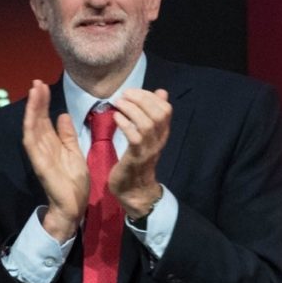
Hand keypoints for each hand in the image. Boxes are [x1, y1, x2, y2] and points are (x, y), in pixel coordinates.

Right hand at [22, 80, 89, 241]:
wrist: (74, 206)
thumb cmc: (74, 182)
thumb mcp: (75, 152)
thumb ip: (67, 135)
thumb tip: (62, 115)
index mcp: (52, 144)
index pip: (45, 119)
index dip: (44, 102)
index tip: (43, 86)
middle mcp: (42, 147)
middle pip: (37, 119)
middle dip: (37, 101)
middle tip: (37, 82)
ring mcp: (39, 154)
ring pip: (32, 127)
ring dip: (32, 109)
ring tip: (34, 91)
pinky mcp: (39, 163)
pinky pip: (31, 143)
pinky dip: (30, 128)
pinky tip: (31, 116)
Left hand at [110, 88, 170, 216]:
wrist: (134, 190)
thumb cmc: (137, 161)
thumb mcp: (146, 136)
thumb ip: (152, 115)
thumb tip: (161, 92)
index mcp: (162, 133)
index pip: (165, 109)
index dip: (150, 96)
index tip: (133, 92)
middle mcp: (159, 140)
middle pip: (159, 113)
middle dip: (141, 99)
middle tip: (124, 95)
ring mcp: (148, 149)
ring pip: (147, 123)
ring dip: (131, 109)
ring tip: (118, 103)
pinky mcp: (136, 157)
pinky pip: (134, 137)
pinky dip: (125, 124)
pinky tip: (116, 118)